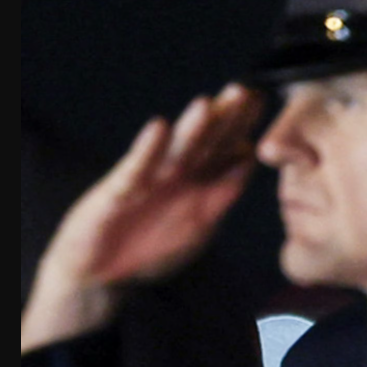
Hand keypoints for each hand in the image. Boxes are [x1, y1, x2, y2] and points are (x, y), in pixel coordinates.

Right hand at [21, 83, 263, 352]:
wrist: (102, 274)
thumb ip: (223, 192)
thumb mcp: (200, 222)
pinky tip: (158, 128)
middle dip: (224, 118)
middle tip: (245, 91)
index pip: (226, 148)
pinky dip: (148, 150)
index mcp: (198, 182)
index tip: (265, 102)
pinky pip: (136, 169)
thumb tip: (249, 158)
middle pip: (205, 142)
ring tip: (208, 105)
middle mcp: (176, 175)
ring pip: (175, 150)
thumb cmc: (152, 247)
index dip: (244, 126)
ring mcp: (148, 180)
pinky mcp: (119, 192)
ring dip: (191, 128)